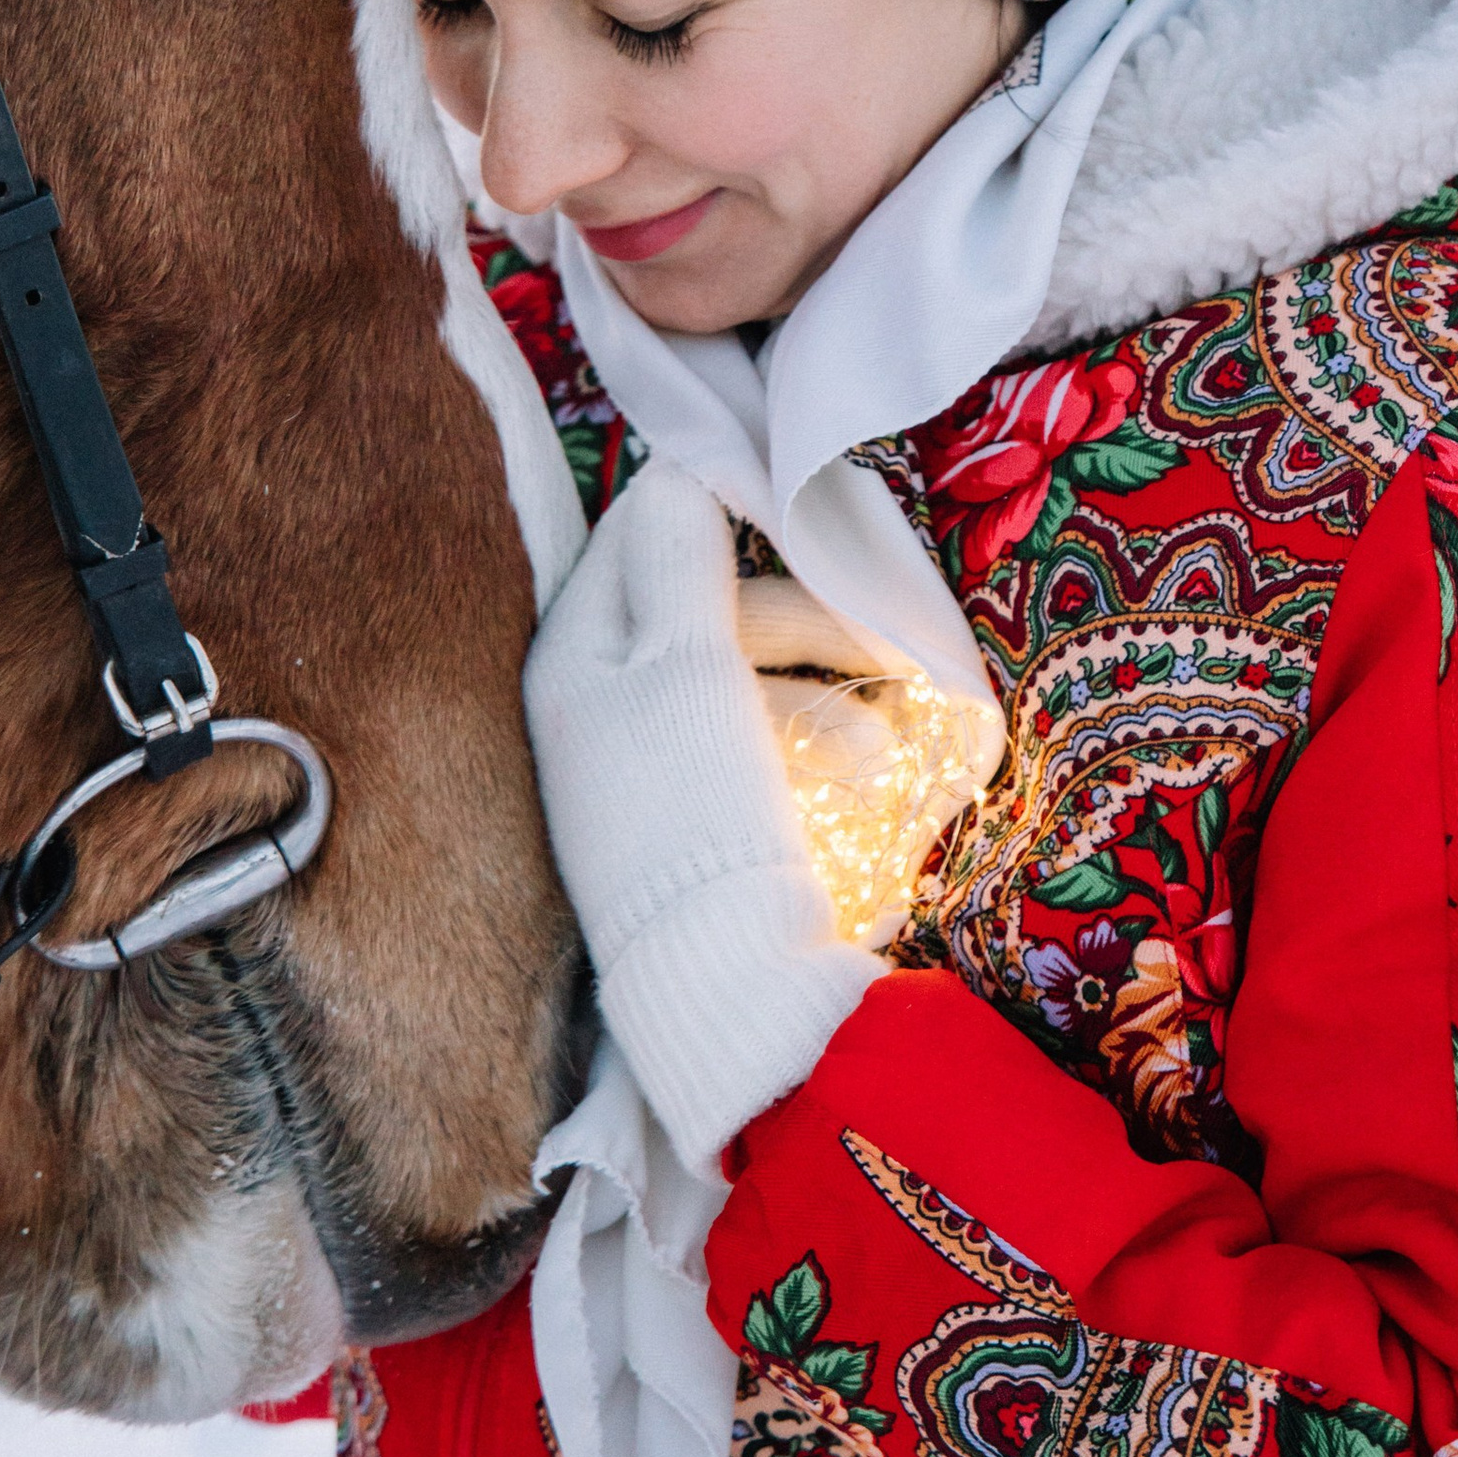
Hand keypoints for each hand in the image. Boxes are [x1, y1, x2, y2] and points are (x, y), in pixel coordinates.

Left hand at [523, 456, 881, 1170]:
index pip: (637, 539)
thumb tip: (674, 464)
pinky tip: (871, 779)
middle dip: (804, 623)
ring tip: (886, 751)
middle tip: (885, 637)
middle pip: (706, 613)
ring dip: (828, 701)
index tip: (798, 496)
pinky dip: (818, 750)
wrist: (734, 991)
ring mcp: (646, 770)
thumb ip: (678, 559)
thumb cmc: (700, 813)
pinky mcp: (699, 821)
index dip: (714, 505)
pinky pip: (764, 749)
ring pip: (749, 684)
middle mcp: (595, 709)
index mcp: (572, 661)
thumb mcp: (687, 669)